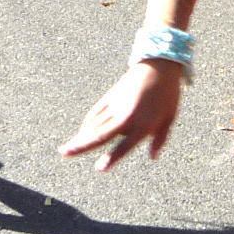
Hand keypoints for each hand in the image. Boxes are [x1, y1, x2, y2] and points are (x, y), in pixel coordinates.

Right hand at [59, 61, 183, 168]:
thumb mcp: (169, 117)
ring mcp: (116, 106)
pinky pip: (96, 113)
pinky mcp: (110, 96)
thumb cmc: (168, 93)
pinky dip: (87, 123)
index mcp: (143, 125)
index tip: (99, 168)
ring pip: (94, 125)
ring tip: (67, 148)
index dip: (111, 159)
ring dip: (81, 137)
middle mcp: (126, 117)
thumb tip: (153, 157)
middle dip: (80, 145)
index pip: (124, 146)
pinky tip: (83, 131)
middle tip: (64, 153)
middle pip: (99, 135)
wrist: (159, 65)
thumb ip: (160, 138)